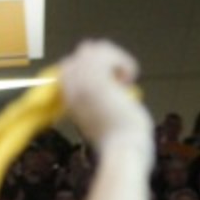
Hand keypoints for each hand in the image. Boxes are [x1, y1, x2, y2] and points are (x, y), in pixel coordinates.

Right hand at [59, 41, 151, 155]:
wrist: (122, 152)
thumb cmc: (118, 144)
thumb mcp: (101, 120)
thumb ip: (98, 101)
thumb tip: (113, 87)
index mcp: (69, 98)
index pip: (72, 66)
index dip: (95, 68)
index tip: (114, 85)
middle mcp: (70, 87)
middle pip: (82, 52)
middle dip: (106, 60)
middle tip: (121, 81)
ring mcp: (82, 82)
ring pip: (94, 48)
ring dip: (115, 59)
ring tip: (125, 80)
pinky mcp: (98, 79)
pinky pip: (109, 54)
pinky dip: (124, 62)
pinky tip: (130, 79)